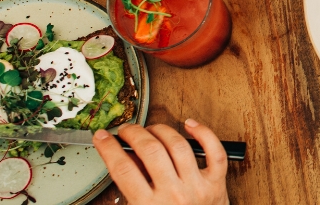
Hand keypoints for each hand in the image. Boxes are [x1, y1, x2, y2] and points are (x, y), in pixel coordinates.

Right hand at [94, 119, 228, 204]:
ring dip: (162, 131)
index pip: (123, 169)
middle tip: (127, 130)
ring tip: (151, 129)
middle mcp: (173, 195)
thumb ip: (131, 189)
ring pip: (178, 145)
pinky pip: (214, 151)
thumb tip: (125, 157)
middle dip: (135, 134)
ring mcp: (196, 187)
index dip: (110, 149)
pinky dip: (204, 134)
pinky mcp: (216, 183)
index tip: (103, 137)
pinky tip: (190, 125)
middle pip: (151, 151)